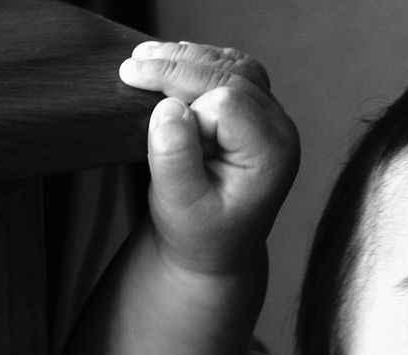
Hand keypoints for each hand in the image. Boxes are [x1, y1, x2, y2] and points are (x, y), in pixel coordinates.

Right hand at [119, 41, 298, 276]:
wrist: (213, 244)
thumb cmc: (198, 231)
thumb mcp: (179, 205)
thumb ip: (175, 160)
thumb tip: (169, 108)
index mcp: (271, 154)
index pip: (228, 103)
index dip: (186, 103)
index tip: (149, 114)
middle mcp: (279, 129)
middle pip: (231, 74)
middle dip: (178, 67)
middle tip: (129, 69)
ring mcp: (269, 115)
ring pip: (231, 63)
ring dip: (185, 57)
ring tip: (140, 60)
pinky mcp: (252, 107)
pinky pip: (227, 68)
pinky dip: (195, 61)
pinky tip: (164, 63)